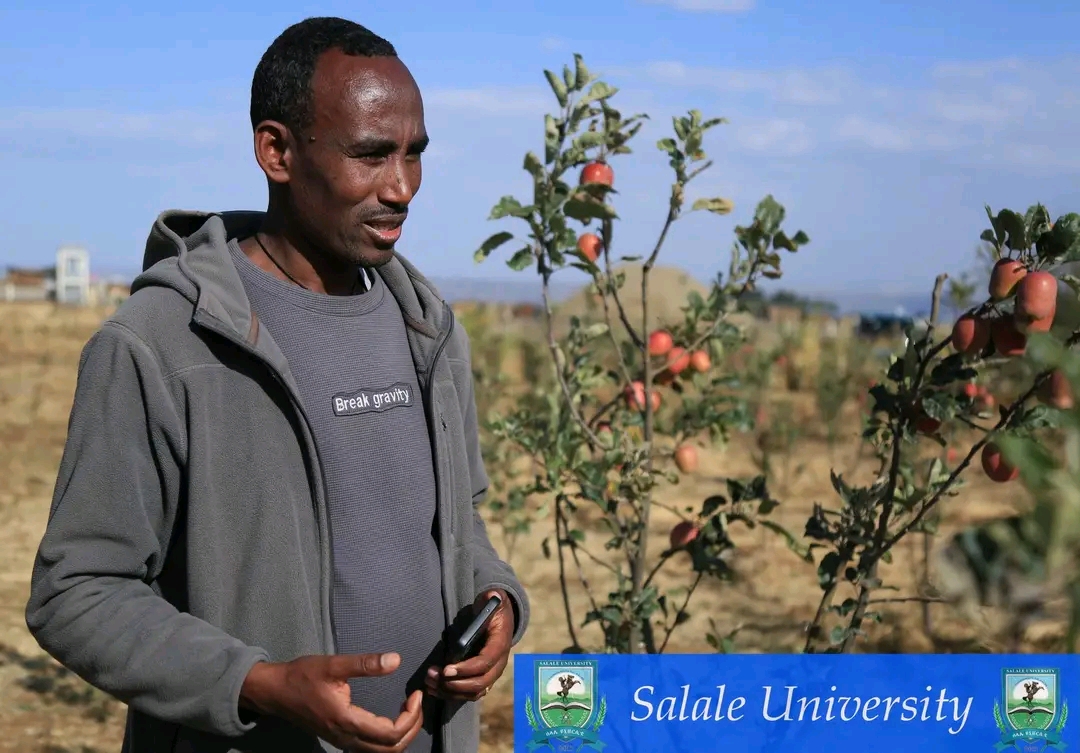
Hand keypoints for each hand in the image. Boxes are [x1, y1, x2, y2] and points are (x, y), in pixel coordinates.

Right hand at [240, 653, 422, 752]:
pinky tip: (391, 717)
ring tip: (408, 709)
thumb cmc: (302, 676)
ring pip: (382, 752)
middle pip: (391, 749)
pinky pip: (372, 749)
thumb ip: (365, 664)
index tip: (415, 694)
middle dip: (411, 727)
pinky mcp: (341, 740)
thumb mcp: (333, 664)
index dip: (410, 717)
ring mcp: (343, 742)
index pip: (390, 733)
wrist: (275, 692)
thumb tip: (396, 659)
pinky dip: (389, 739)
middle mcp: (347, 738)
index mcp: (347, 721)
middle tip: (417, 702)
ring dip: (402, 735)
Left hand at [426, 589, 512, 701]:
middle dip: (455, 684)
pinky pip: (469, 693)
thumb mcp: (493, 600)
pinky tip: (435, 688)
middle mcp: (499, 663)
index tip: (446, 669)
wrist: (499, 619)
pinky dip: (451, 694)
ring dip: (450, 691)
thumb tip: (492, 595)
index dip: (467, 668)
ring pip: (473, 692)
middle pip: (480, 683)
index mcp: (501, 644)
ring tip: (430, 682)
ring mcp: (491, 673)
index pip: (486, 662)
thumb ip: (492, 597)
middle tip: (434, 676)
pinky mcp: (482, 678)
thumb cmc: (492, 608)